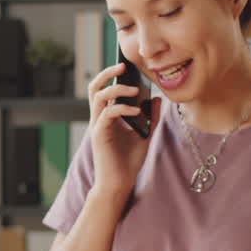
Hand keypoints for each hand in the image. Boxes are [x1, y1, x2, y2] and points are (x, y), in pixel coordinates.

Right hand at [86, 62, 161, 202]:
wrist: (119, 184)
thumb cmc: (128, 162)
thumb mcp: (144, 135)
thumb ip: (149, 117)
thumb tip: (156, 99)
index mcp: (107, 116)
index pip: (104, 89)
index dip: (112, 75)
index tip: (128, 66)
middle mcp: (99, 118)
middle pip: (94, 87)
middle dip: (107, 73)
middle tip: (123, 66)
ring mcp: (97, 126)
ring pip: (98, 97)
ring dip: (116, 89)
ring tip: (134, 89)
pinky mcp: (100, 135)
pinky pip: (108, 114)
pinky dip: (122, 108)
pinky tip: (137, 110)